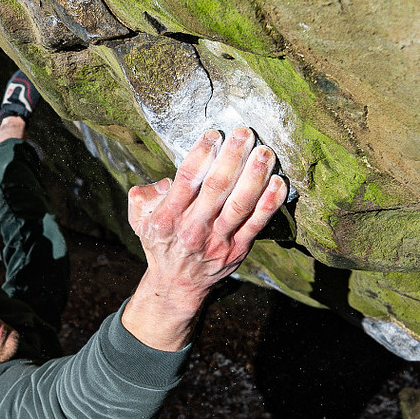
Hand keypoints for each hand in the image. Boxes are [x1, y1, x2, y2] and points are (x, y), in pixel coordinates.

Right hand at [122, 127, 287, 349]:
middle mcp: (193, 229)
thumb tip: (164, 181)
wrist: (177, 285)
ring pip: (240, 204)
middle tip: (245, 133)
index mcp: (168, 217)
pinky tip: (279, 182)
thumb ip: (143, 197)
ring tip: (265, 152)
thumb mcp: (139, 221)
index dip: (202, 153)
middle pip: (217, 187)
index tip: (214, 133)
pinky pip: (257, 224)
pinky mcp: (238, 249)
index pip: (187, 179)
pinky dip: (270, 203)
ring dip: (255, 176)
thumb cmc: (161, 243)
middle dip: (233, 157)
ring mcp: (218, 240)